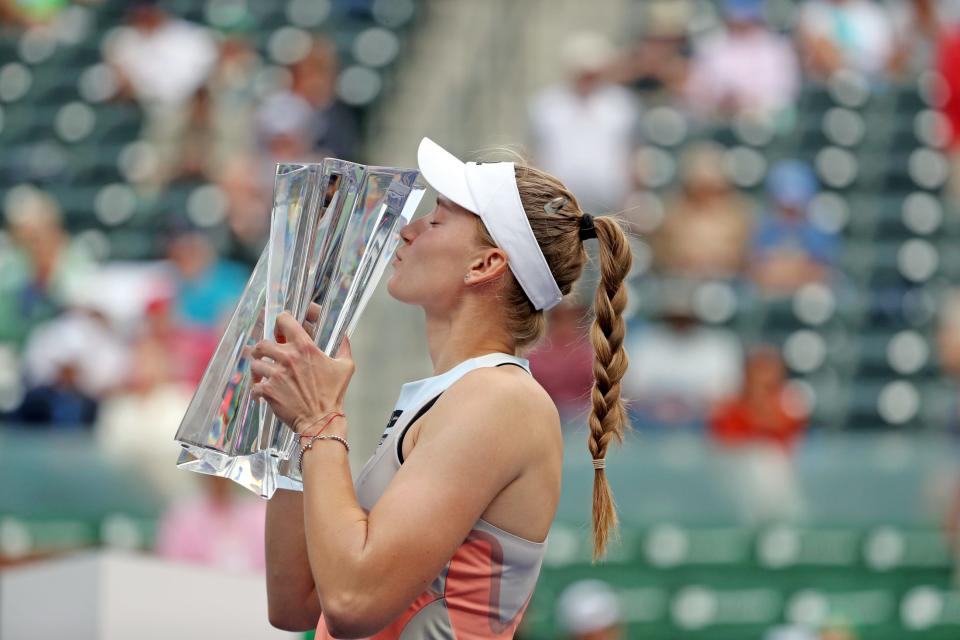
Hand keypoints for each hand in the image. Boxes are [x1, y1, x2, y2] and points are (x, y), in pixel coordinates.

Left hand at [250, 312, 354, 433]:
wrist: (321, 421)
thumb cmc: (333, 394)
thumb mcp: (345, 367)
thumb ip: (344, 348)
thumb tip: (345, 336)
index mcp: (305, 347)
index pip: (284, 321)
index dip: (280, 324)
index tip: (280, 332)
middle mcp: (288, 358)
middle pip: (262, 343)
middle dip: (263, 349)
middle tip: (267, 355)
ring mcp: (276, 374)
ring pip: (255, 363)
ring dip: (258, 368)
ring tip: (263, 374)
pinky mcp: (268, 391)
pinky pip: (254, 385)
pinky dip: (256, 389)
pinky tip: (262, 392)